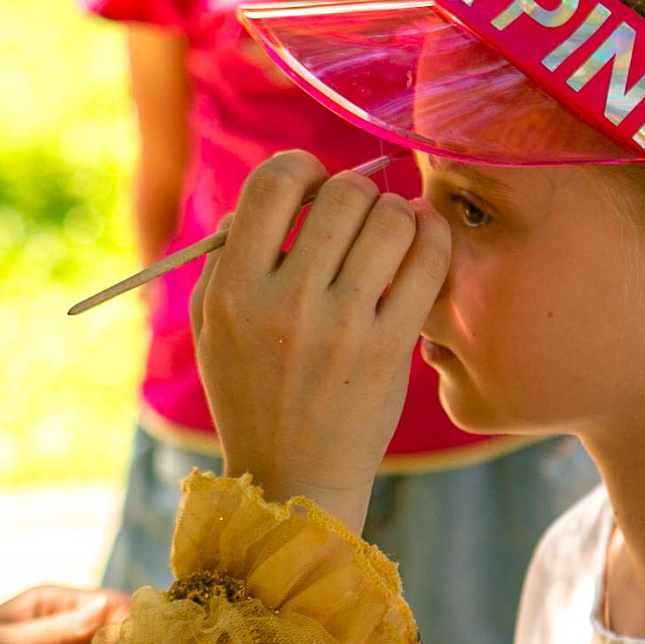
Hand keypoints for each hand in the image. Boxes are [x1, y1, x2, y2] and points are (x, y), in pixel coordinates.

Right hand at [191, 151, 449, 534]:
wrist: (293, 475)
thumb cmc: (250, 392)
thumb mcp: (212, 326)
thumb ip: (226, 254)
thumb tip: (266, 195)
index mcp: (234, 291)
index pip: (273, 184)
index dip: (301, 167)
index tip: (312, 183)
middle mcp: (286, 304)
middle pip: (341, 194)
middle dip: (355, 189)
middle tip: (358, 209)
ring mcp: (343, 327)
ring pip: (390, 220)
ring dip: (397, 210)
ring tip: (392, 225)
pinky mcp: (390, 349)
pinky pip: (428, 263)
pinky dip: (432, 236)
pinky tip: (423, 238)